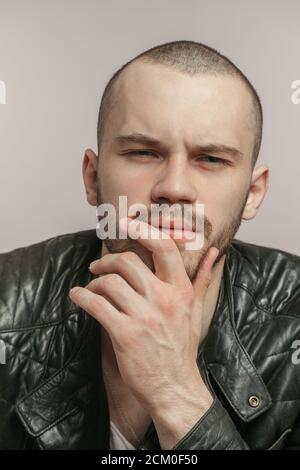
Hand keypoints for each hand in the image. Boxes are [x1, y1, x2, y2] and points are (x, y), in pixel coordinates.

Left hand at [69, 218, 218, 412]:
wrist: (174, 386)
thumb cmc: (182, 347)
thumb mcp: (197, 310)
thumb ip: (202, 278)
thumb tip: (213, 252)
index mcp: (182, 290)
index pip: (164, 248)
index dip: (143, 231)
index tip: (127, 225)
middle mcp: (164, 299)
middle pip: (128, 261)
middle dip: (107, 260)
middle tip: (98, 265)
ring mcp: (144, 316)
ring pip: (110, 282)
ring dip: (93, 282)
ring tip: (90, 288)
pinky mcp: (125, 334)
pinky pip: (97, 305)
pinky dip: (82, 297)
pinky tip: (78, 297)